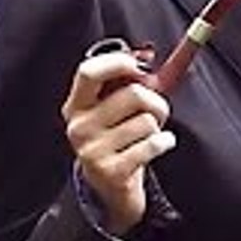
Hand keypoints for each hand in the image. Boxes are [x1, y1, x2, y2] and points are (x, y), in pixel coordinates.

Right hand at [60, 49, 175, 235]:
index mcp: (76, 105)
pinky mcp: (110, 171)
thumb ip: (128, 80)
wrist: (110, 187)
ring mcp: (91, 150)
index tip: (141, 67)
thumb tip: (147, 53)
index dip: (119, 62)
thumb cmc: (119, 138)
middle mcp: (78, 126)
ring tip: (149, 135)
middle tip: (155, 112)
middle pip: (133, 94)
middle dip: (156, 101)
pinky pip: (152, 144)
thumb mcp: (115, 108)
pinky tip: (157, 147)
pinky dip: (164, 143)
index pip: (89, 71)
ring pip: (147, 120)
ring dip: (159, 126)